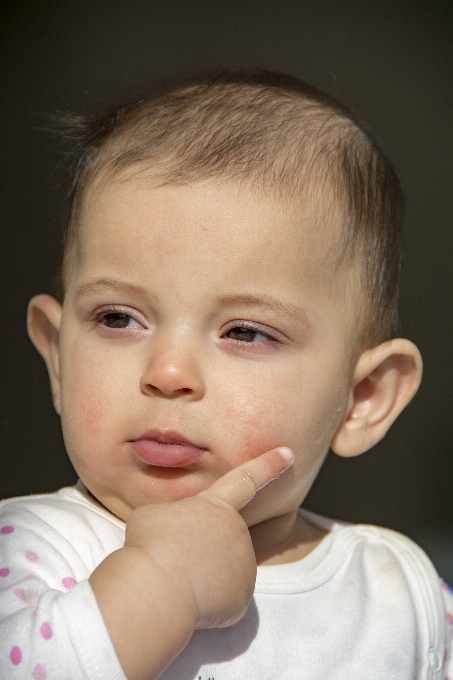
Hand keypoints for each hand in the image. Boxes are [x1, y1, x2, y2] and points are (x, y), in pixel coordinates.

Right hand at [90, 446, 293, 679]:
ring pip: (222, 569)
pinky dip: (206, 601)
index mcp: (216, 505)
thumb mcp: (155, 514)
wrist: (156, 590)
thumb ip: (178, 517)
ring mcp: (244, 565)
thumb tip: (183, 533)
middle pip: (222, 537)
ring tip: (176, 576)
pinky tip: (187, 598)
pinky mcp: (242, 599)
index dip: (267, 465)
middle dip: (200, 548)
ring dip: (202, 573)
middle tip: (172, 555)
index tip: (288, 453)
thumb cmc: (149, 544)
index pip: (246, 479)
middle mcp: (238, 532)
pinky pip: (223, 598)